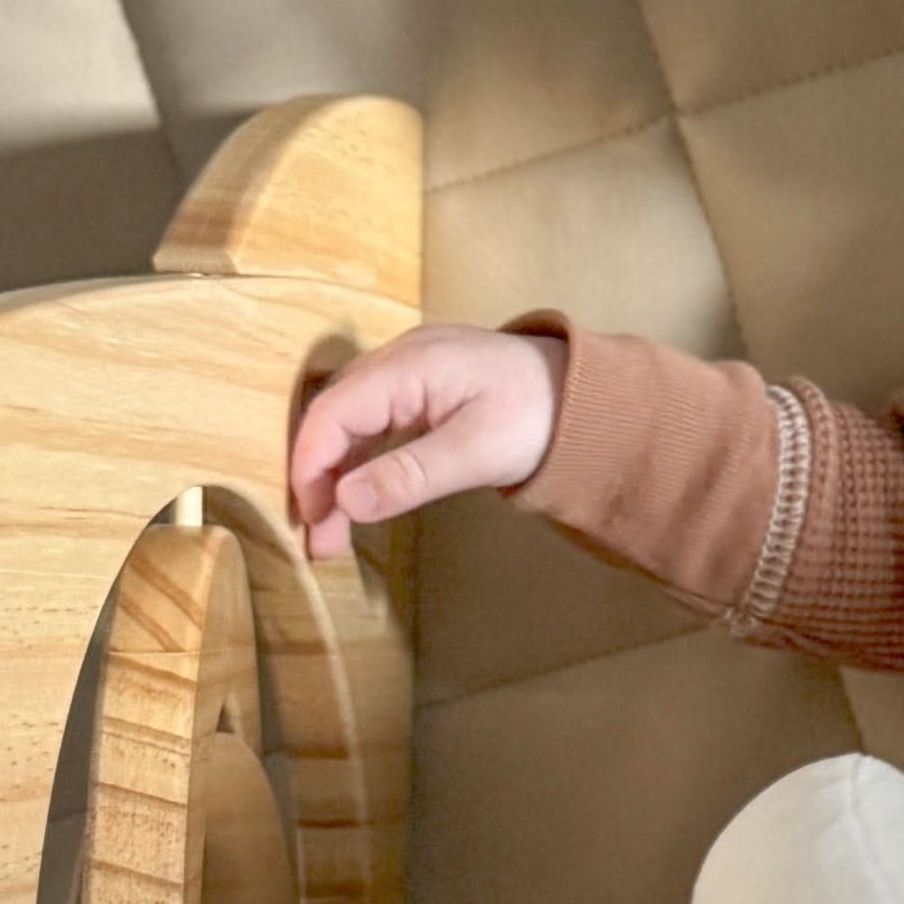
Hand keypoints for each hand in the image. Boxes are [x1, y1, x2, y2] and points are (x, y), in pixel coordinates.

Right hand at [288, 321, 560, 560]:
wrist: (592, 396)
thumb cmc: (542, 415)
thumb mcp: (478, 451)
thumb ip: (411, 475)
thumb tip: (346, 502)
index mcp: (408, 365)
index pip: (331, 413)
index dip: (311, 467)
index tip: (312, 521)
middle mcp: (399, 361)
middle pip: (332, 418)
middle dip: (318, 479)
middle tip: (321, 542)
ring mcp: (409, 373)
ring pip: (350, 424)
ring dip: (337, 476)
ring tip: (335, 534)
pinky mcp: (422, 391)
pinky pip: (374, 425)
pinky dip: (362, 463)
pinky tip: (362, 498)